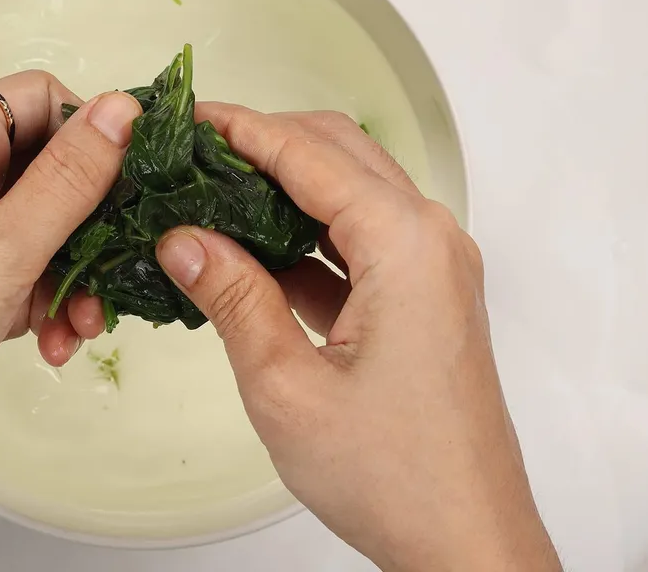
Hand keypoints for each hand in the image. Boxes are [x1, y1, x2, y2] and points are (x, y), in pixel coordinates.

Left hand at [0, 72, 141, 571]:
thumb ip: (66, 181)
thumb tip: (123, 107)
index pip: (42, 98)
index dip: (92, 133)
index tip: (131, 189)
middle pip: (46, 167)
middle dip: (90, 224)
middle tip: (116, 274)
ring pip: (38, 227)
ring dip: (70, 275)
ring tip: (80, 328)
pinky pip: (14, 271)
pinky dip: (39, 303)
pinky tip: (51, 346)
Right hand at [105, 104, 558, 571]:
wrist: (464, 542)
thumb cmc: (393, 475)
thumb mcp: (286, 385)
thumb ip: (232, 298)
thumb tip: (183, 239)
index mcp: (405, 246)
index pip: (310, 153)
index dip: (242, 129)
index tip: (189, 118)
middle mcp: (430, 241)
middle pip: (338, 153)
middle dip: (264, 144)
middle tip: (193, 153)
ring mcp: (432, 269)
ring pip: (348, 194)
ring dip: (283, 188)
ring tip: (211, 196)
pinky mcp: (423, 300)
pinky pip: (357, 243)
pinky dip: (304, 237)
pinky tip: (249, 254)